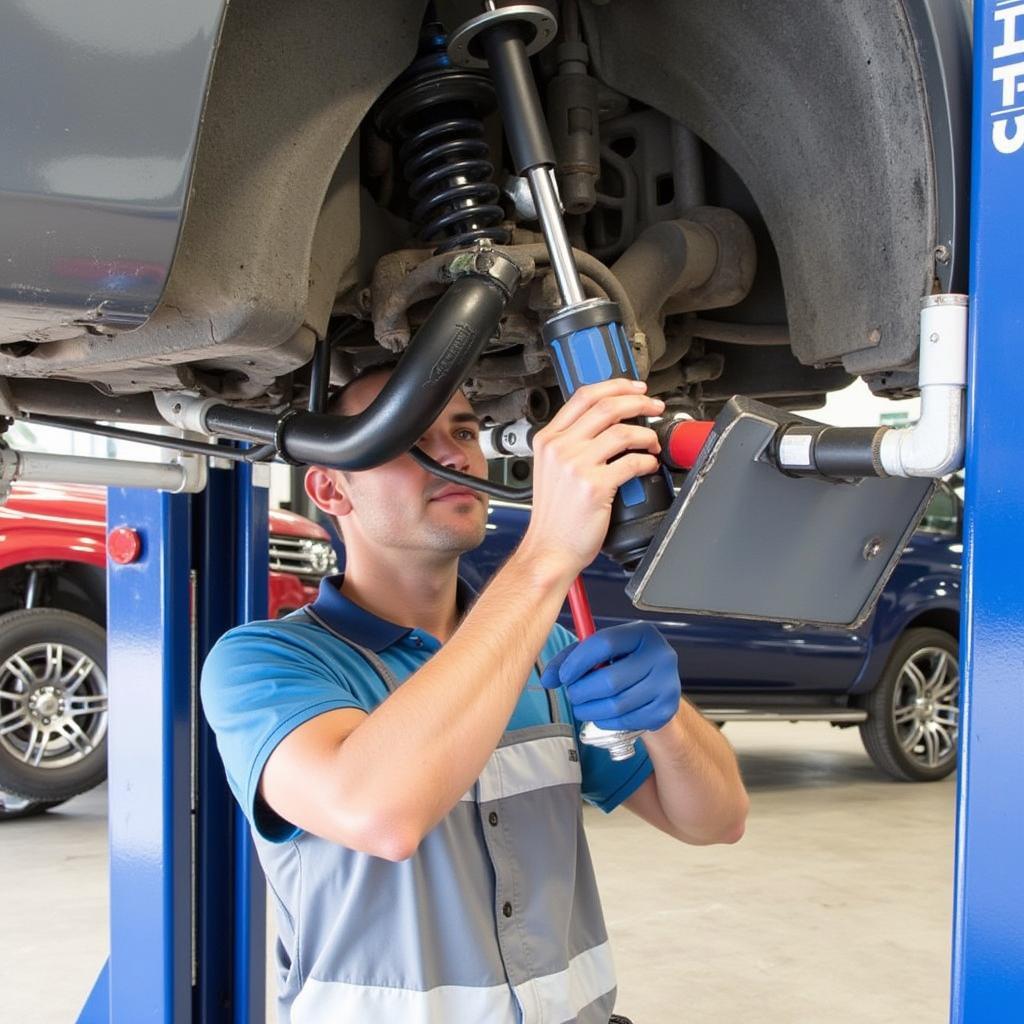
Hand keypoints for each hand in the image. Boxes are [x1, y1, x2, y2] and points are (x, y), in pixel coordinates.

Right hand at [519, 380, 662, 581]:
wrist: (549, 549)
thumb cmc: (554, 516)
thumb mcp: (551, 469)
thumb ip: (571, 444)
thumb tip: (606, 424)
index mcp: (548, 439)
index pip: (584, 396)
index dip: (615, 386)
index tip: (635, 388)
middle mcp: (560, 448)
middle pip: (606, 407)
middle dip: (638, 401)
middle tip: (654, 406)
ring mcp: (576, 466)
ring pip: (623, 432)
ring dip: (646, 434)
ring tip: (653, 443)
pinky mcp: (594, 486)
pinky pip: (632, 462)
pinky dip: (647, 461)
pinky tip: (648, 465)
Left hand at [540, 622, 680, 732]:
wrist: (656, 687)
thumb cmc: (624, 664)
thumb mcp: (601, 651)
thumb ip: (572, 659)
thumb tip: (548, 678)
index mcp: (642, 633)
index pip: (605, 643)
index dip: (579, 660)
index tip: (564, 674)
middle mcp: (660, 656)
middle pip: (610, 680)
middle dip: (582, 691)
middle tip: (573, 693)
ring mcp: (666, 684)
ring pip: (616, 705)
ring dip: (590, 709)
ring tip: (582, 705)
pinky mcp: (666, 710)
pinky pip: (626, 721)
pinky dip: (605, 721)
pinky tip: (601, 714)